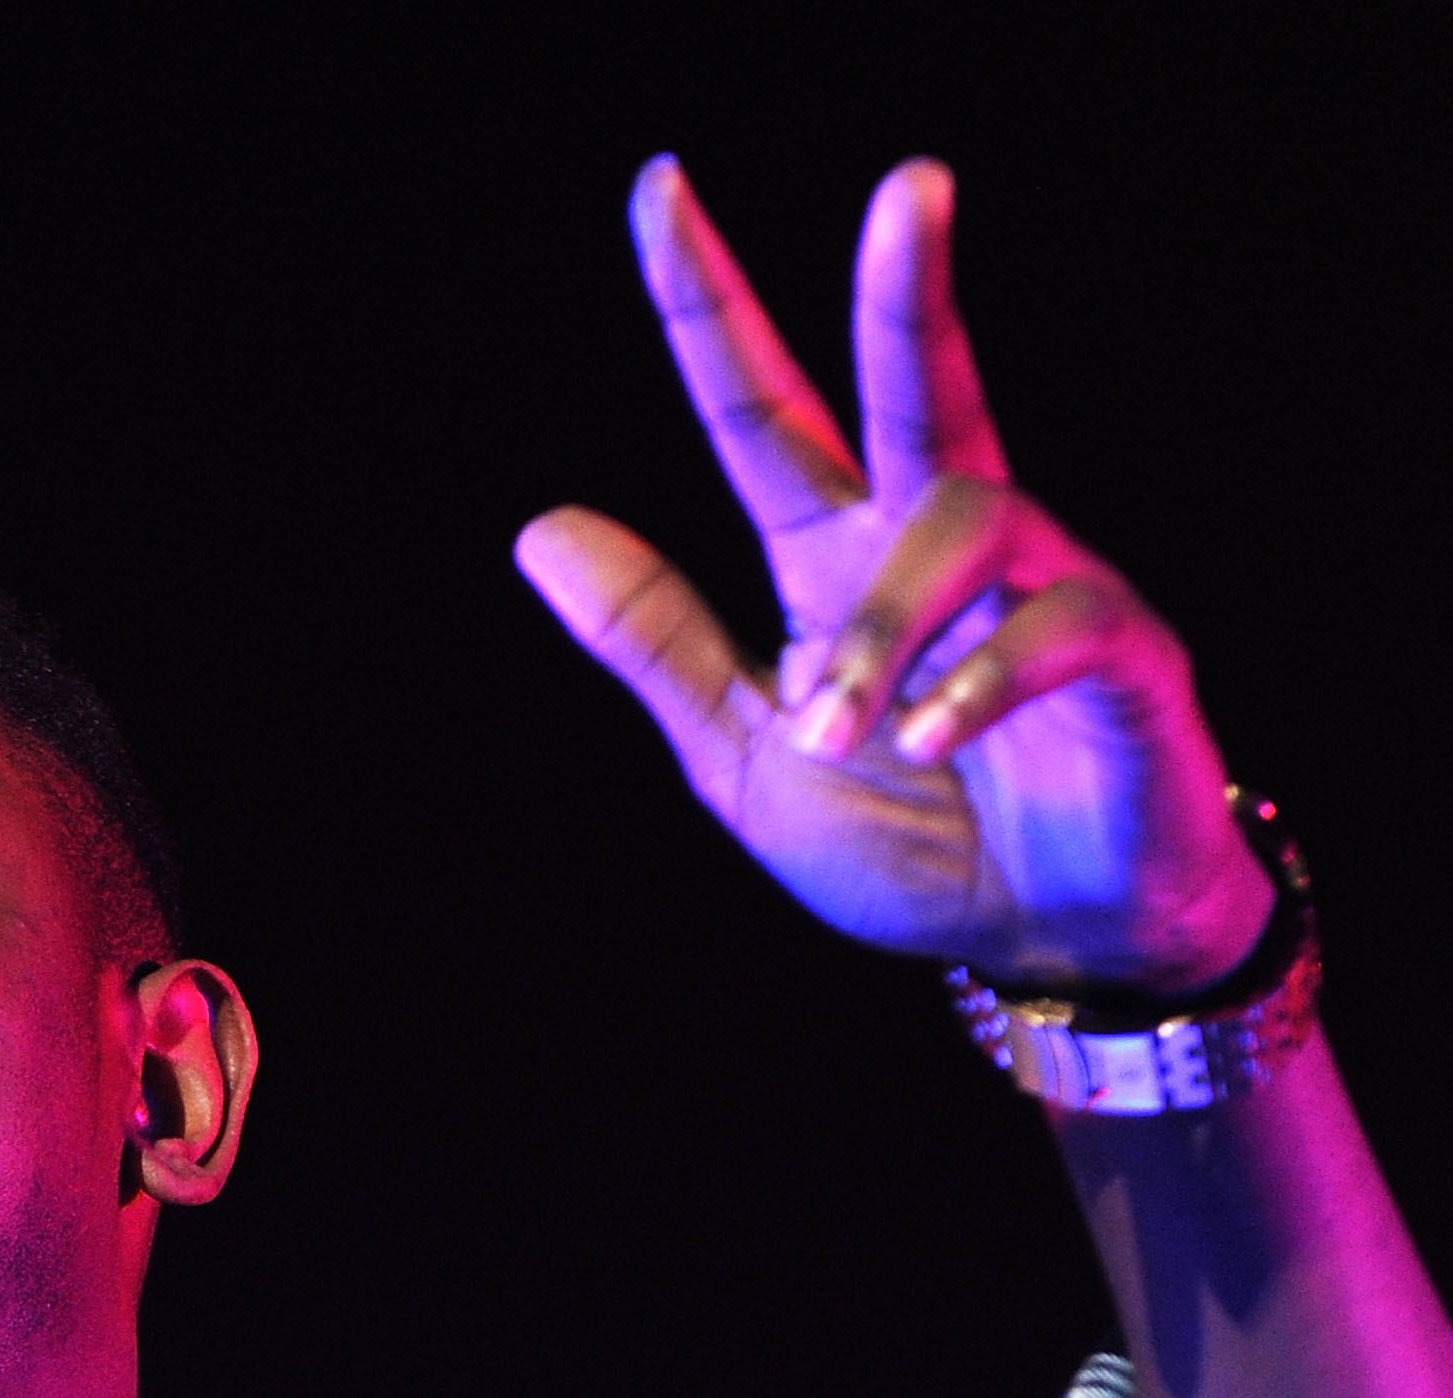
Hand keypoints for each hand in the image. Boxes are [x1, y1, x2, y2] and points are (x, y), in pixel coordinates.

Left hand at [516, 157, 1271, 994]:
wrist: (1046, 946)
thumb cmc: (910, 839)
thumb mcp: (747, 755)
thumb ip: (658, 644)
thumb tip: (540, 525)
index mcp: (834, 560)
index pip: (761, 411)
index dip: (708, 307)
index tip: (659, 188)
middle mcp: (938, 547)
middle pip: (914, 384)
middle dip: (908, 286)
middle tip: (913, 180)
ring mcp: (1043, 587)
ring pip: (968, 519)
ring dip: (887, 627)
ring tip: (841, 728)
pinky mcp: (1129, 654)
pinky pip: (1059, 624)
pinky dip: (978, 678)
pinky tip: (932, 740)